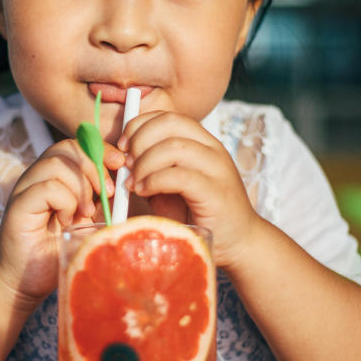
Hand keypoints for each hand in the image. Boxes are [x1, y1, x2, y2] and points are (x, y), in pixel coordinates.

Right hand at [0, 138, 124, 307]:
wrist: (25, 282)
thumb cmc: (56, 252)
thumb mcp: (89, 224)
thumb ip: (104, 204)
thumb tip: (130, 185)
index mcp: (53, 177)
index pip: (77, 145)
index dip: (100, 149)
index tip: (121, 164)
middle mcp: (36, 177)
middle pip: (67, 148)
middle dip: (95, 167)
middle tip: (107, 194)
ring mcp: (25, 189)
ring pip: (57, 164)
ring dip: (80, 188)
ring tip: (84, 213)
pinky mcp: (18, 206)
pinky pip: (47, 188)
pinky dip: (65, 202)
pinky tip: (67, 221)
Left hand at [119, 111, 258, 268]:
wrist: (238, 243)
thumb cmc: (198, 215)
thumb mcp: (169, 187)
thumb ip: (150, 171)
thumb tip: (122, 161)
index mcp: (201, 142)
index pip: (167, 117)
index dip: (139, 126)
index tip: (123, 147)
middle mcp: (212, 149)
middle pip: (170, 123)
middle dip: (139, 140)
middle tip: (126, 164)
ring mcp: (217, 168)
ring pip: (174, 146)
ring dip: (145, 163)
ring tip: (134, 184)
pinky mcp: (216, 192)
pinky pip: (179, 176)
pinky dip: (154, 181)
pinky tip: (144, 193)